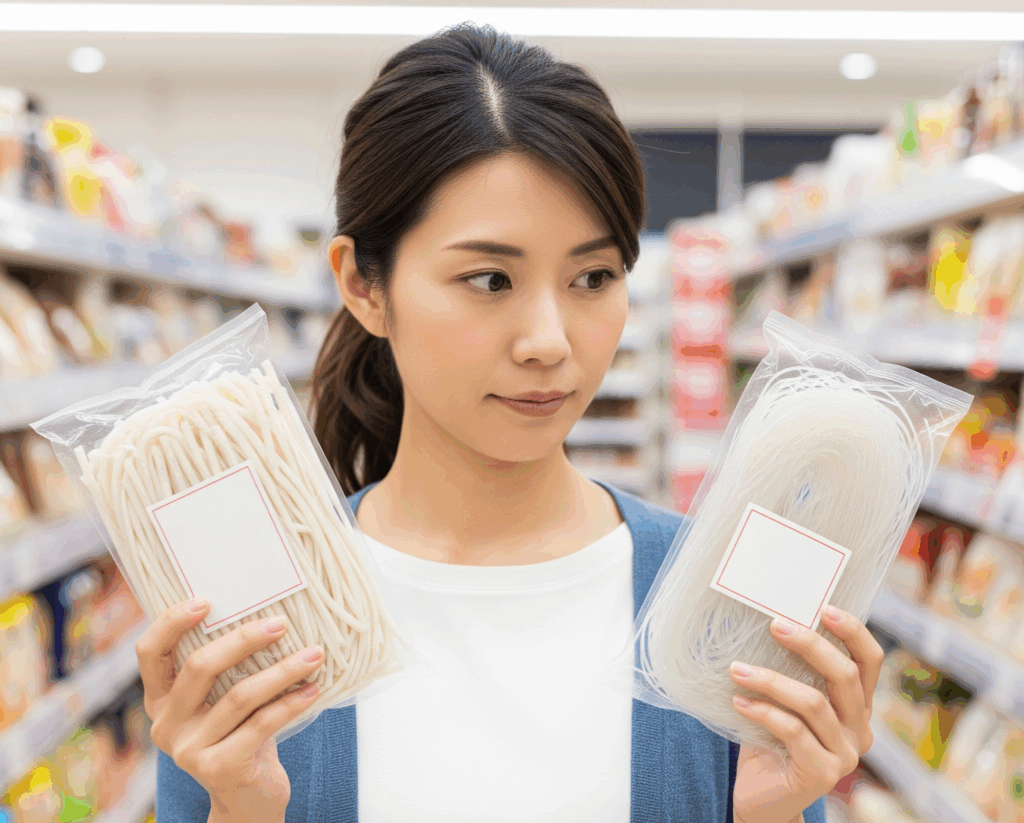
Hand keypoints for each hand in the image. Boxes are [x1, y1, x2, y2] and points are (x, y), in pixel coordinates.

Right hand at [136, 598, 325, 819]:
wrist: (248, 800)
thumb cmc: (241, 736)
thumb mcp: (222, 703)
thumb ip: (226, 670)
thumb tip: (267, 614)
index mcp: (160, 701)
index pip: (150, 653)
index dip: (171, 622)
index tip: (207, 600)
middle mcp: (166, 725)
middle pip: (200, 666)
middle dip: (244, 639)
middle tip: (281, 623)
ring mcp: (189, 750)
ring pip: (240, 695)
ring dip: (283, 670)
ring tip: (314, 654)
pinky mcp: (219, 768)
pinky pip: (262, 723)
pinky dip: (291, 702)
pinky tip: (313, 688)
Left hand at [728, 606, 884, 822]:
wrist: (762, 800)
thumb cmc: (771, 742)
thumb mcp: (784, 702)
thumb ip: (789, 672)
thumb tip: (766, 622)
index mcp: (857, 707)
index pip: (870, 662)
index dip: (853, 632)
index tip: (824, 608)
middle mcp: (859, 730)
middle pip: (845, 676)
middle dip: (809, 645)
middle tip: (774, 625)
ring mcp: (845, 755)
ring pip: (814, 703)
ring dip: (771, 680)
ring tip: (736, 669)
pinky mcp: (823, 773)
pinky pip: (792, 731)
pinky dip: (762, 711)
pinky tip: (738, 702)